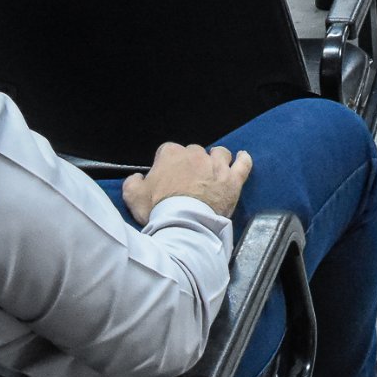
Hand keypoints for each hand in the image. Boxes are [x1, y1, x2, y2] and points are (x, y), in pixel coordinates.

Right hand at [121, 142, 252, 222]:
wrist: (183, 225)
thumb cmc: (158, 210)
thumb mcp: (133, 196)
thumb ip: (132, 182)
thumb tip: (137, 177)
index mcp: (171, 155)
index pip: (169, 151)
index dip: (168, 164)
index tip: (168, 177)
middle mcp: (196, 155)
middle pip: (194, 152)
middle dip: (191, 163)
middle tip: (189, 181)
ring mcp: (217, 166)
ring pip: (219, 154)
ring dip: (216, 160)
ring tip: (213, 171)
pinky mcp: (233, 179)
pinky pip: (243, 164)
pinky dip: (243, 160)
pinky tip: (242, 158)